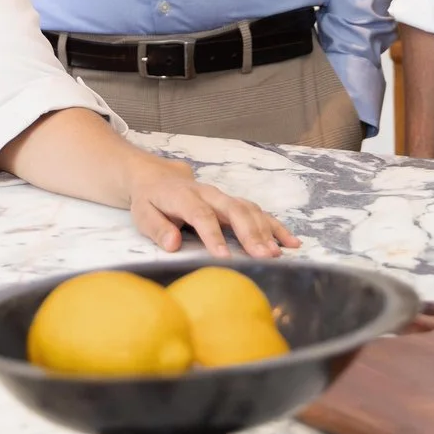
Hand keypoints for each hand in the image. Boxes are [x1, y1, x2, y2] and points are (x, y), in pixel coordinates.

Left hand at [124, 156, 299, 259]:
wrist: (157, 176)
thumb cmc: (150, 200)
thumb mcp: (143, 214)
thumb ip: (158, 228)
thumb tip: (172, 244)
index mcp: (184, 197)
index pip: (201, 215)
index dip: (213, 236)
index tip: (224, 257)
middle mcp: (209, 194)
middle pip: (233, 211)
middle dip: (250, 234)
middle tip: (264, 256)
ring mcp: (224, 197)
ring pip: (249, 210)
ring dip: (265, 231)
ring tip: (278, 253)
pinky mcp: (233, 202)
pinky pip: (257, 212)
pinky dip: (275, 226)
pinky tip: (291, 241)